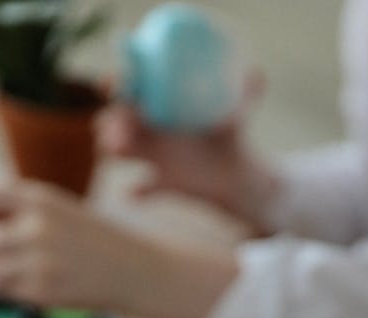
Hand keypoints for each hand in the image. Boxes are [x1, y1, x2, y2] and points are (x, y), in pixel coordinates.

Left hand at [0, 179, 238, 317]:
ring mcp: (40, 264)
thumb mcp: (59, 208)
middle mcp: (37, 229)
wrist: (134, 270)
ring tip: (18, 269)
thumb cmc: (92, 239)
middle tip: (5, 250)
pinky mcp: (44, 293)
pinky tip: (33, 283)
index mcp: (40, 200)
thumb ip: (18, 207)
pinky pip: (7, 292)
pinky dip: (11, 289)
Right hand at [97, 73, 280, 230]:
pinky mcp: (162, 184)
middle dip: (111, 118)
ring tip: (116, 146)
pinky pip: (143, 191)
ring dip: (115, 148)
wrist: (235, 175)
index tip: (113, 80)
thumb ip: (245, 96)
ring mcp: (152, 158)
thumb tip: (256, 74)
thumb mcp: (238, 114)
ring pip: (123, 152)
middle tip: (114, 119)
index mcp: (161, 107)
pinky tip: (131, 194)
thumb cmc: (229, 137)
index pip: (132, 90)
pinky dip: (136, 193)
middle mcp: (150, 131)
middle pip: (119, 120)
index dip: (118, 83)